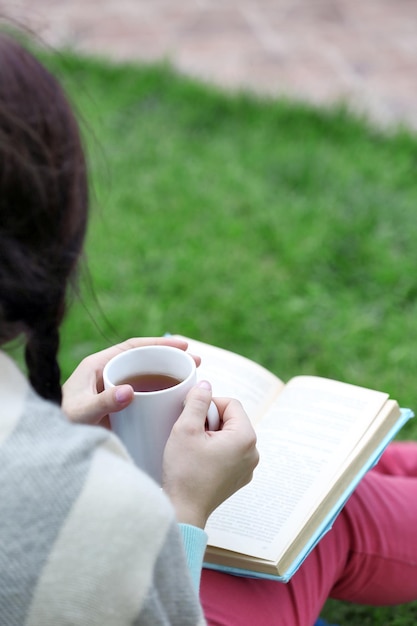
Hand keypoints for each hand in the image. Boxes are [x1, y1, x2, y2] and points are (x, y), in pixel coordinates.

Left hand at [62, 337, 199, 425]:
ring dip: (168, 375)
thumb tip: (129, 391)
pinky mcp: (119, 407)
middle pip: (143, 360)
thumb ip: (102, 403)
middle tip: (195, 361)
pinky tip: (176, 401)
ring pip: (146, 377)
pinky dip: (161, 394)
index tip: (182, 345)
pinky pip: (143, 395)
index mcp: (97, 366)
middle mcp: (107, 375)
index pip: (132, 347)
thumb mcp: (80, 413)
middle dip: (170, 357)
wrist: (53, 446)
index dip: (158, 343)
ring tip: (191, 378)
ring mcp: (114, 391)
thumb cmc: (61, 426)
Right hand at [162, 381, 258, 527]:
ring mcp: (248, 467)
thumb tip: (205, 384)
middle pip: (231, 419)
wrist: (183, 511)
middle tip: (191, 435)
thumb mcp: (186, 428)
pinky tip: (198, 461)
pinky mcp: (239, 478)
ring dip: (211, 435)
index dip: (208, 404)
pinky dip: (214, 450)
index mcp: (246, 437)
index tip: (192, 417)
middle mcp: (253, 452)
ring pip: (229, 435)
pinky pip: (229, 452)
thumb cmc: (184, 472)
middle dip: (209, 421)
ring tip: (194, 449)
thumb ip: (197, 401)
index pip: (230, 403)